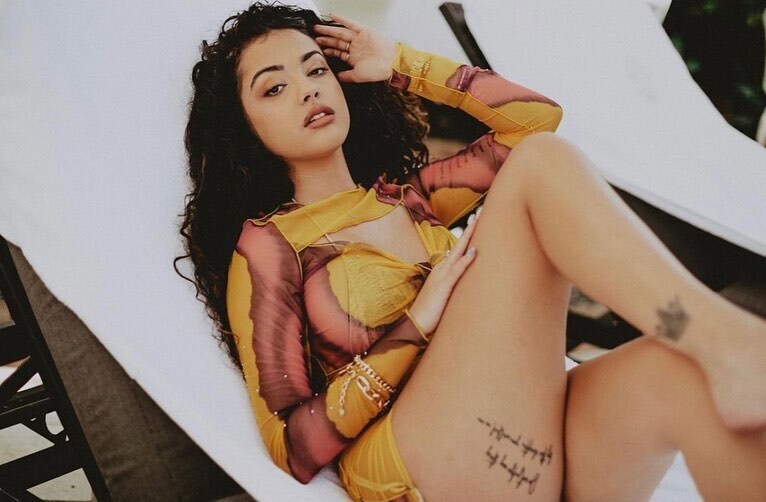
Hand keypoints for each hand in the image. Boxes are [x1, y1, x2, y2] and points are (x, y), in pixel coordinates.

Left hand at [313, 13, 396, 82]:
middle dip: (326, 39)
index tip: (320, 48)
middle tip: (315, 36)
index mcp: (355, 58)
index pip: (339, 52)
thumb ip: (347, 76)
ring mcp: (360, 39)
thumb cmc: (378, 70)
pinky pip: (351, 24)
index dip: (329, 50)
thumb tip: (337, 77)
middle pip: (338, 41)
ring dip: (329, 30)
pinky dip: (342, 20)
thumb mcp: (359, 76)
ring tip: (318, 28)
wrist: (392, 62)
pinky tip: (332, 16)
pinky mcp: (364, 31)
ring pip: (341, 33)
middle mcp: (356, 47)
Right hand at [408, 213, 479, 335]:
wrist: (415, 323)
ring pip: (458, 252)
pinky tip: (475, 251)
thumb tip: (464, 282)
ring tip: (477, 222)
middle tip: (480, 212)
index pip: (457, 249)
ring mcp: (443, 276)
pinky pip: (457, 271)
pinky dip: (466, 260)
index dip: (467, 236)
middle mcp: (442, 269)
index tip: (476, 223)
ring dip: (468, 237)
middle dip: (470, 229)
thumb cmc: (430, 311)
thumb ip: (452, 286)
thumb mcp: (443, 295)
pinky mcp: (444, 287)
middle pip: (459, 245)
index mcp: (442, 270)